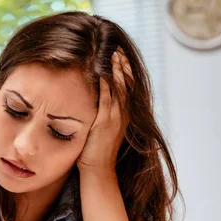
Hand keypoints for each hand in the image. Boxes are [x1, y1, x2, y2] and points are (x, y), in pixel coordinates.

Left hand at [77, 47, 132, 179]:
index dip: (125, 72)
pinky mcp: (104, 124)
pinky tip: (101, 74)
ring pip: (119, 90)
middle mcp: (122, 116)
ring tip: (113, 55)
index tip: (121, 57)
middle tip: (118, 49)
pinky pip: (106, 101)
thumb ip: (101, 116)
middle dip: (122, 67)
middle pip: (127, 85)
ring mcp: (114, 120)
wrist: (98, 171)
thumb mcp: (102, 131)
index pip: (128, 89)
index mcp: (124, 117)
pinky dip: (105, 86)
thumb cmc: (96, 153)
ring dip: (116, 72)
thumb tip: (92, 103)